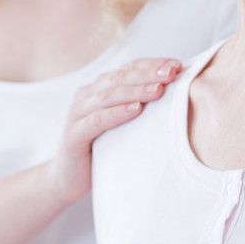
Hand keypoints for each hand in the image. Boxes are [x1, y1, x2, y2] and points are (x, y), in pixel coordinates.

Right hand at [45, 58, 180, 203]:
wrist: (67, 179)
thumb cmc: (101, 150)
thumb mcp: (122, 125)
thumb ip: (138, 107)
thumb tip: (175, 95)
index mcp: (99, 88)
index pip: (128, 68)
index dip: (152, 64)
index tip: (177, 65)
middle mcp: (87, 95)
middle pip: (120, 78)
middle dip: (148, 73)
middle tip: (171, 73)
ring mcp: (77, 113)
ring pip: (109, 95)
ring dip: (135, 91)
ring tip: (158, 90)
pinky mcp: (73, 134)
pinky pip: (96, 120)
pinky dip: (116, 113)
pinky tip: (135, 110)